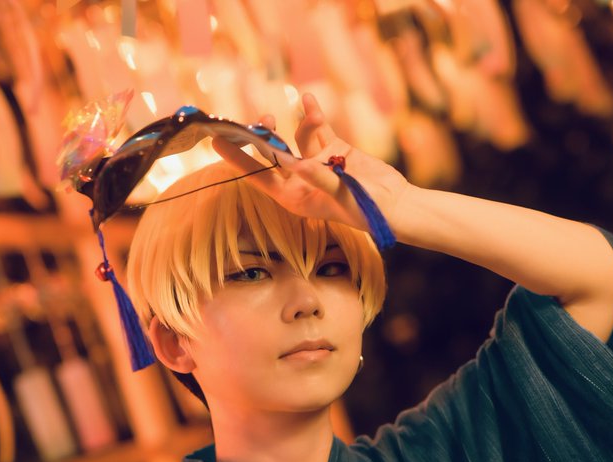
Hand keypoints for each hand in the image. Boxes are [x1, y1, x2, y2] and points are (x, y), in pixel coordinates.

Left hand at [211, 93, 409, 234]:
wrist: (396, 204)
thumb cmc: (366, 210)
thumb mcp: (341, 195)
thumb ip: (318, 177)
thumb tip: (296, 163)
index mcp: (293, 198)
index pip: (258, 177)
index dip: (236, 160)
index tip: (216, 142)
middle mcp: (300, 180)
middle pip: (271, 155)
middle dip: (264, 135)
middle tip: (260, 118)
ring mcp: (316, 163)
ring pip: (296, 137)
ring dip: (299, 123)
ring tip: (308, 110)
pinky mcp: (334, 149)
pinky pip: (317, 129)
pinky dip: (314, 114)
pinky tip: (309, 100)